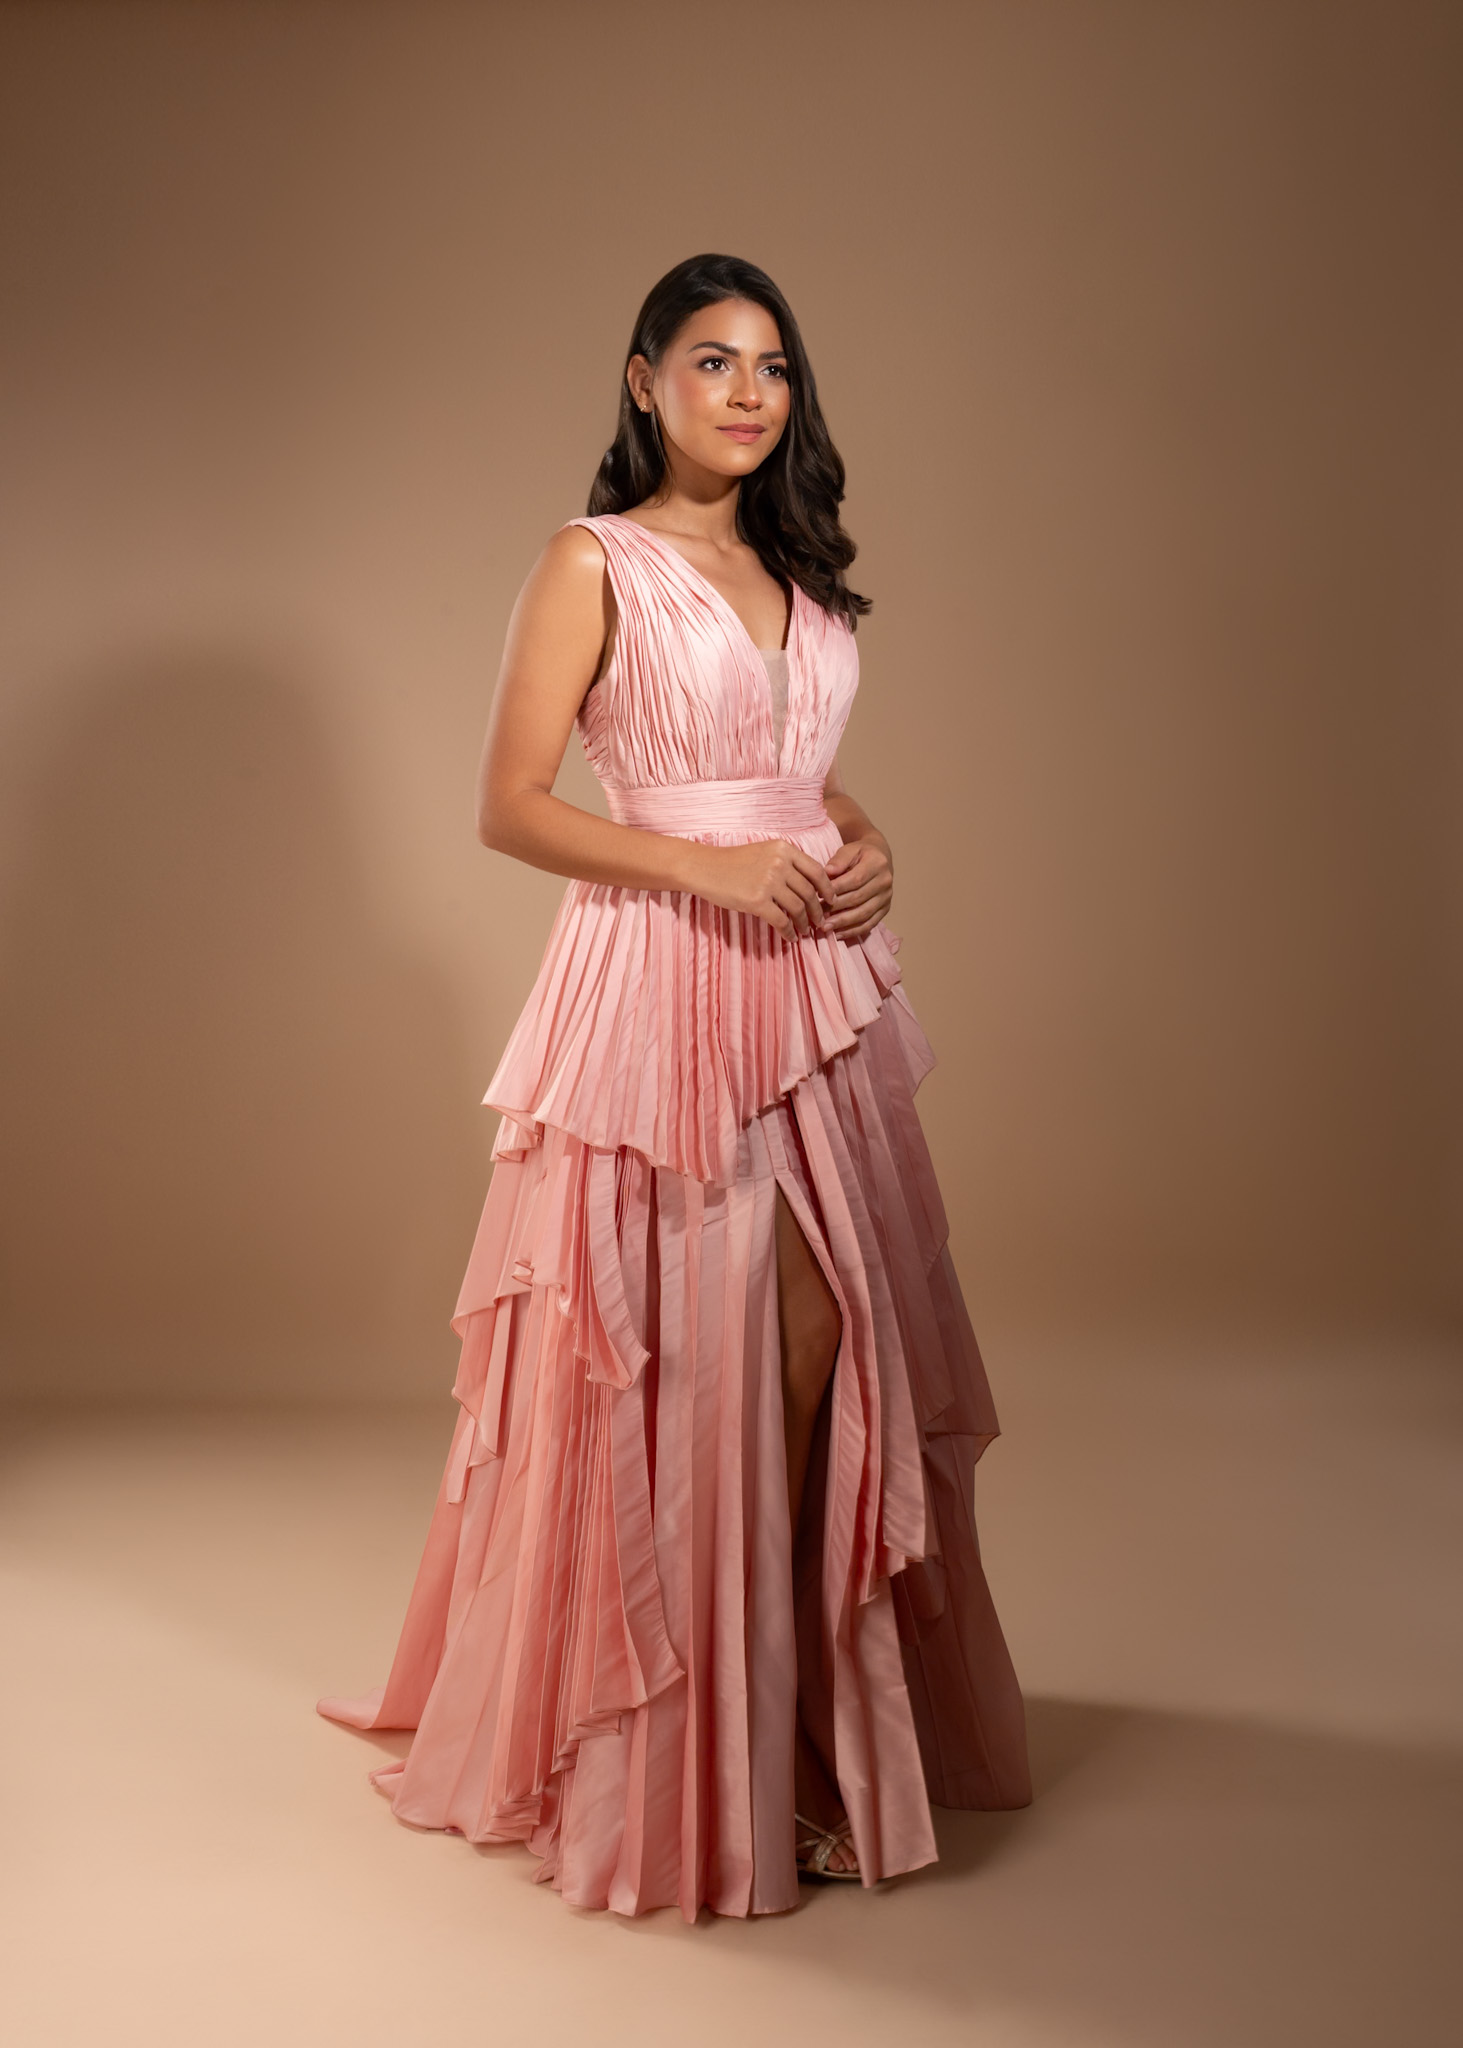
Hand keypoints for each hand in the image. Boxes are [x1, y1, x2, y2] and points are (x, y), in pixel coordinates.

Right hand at [690, 839, 837, 937]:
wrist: (704, 867)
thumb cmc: (733, 862)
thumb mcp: (764, 851)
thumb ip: (786, 862)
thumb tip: (809, 884)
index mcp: (783, 849)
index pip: (816, 870)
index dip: (828, 888)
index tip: (831, 900)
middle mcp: (779, 863)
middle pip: (809, 892)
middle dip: (818, 910)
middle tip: (821, 921)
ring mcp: (768, 882)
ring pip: (798, 908)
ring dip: (805, 922)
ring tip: (806, 930)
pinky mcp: (756, 901)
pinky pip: (781, 921)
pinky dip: (789, 932)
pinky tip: (790, 937)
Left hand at [823, 835, 893, 939]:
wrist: (879, 857)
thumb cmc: (859, 854)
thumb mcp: (849, 850)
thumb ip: (839, 860)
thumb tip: (827, 872)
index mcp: (877, 863)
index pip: (855, 879)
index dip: (836, 889)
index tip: (818, 896)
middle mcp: (885, 881)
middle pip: (858, 898)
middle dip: (836, 908)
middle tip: (818, 915)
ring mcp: (887, 897)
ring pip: (864, 913)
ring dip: (843, 923)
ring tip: (825, 927)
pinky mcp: (886, 909)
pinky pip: (870, 923)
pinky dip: (853, 931)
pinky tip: (838, 934)